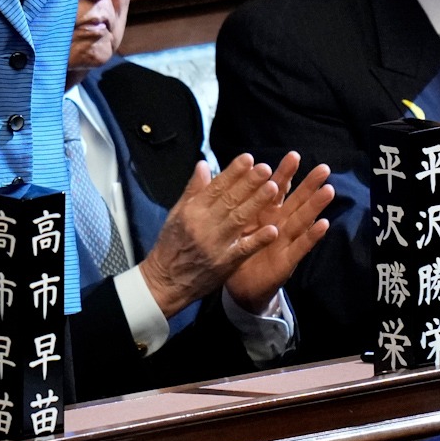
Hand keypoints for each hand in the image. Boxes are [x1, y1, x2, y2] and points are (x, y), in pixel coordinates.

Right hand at [136, 153, 282, 318]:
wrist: (166, 281)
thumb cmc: (171, 245)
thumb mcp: (176, 214)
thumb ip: (193, 190)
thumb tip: (203, 165)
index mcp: (192, 211)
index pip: (215, 187)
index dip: (232, 172)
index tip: (248, 158)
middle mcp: (204, 225)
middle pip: (229, 200)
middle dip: (249, 183)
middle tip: (265, 168)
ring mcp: (216, 245)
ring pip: (239, 220)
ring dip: (256, 204)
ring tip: (273, 188)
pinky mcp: (225, 263)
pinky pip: (244, 249)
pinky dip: (258, 240)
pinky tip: (272, 230)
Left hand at [224, 154, 333, 313]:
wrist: (238, 287)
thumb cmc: (236, 251)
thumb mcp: (232, 224)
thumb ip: (230, 201)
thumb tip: (213, 172)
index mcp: (264, 214)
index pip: (276, 190)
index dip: (284, 174)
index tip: (294, 155)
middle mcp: (278, 224)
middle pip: (296, 201)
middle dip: (309, 185)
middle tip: (324, 168)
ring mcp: (285, 242)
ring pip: (302, 220)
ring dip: (315, 206)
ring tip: (328, 190)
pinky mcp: (287, 261)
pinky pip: (300, 247)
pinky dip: (311, 236)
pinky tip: (323, 224)